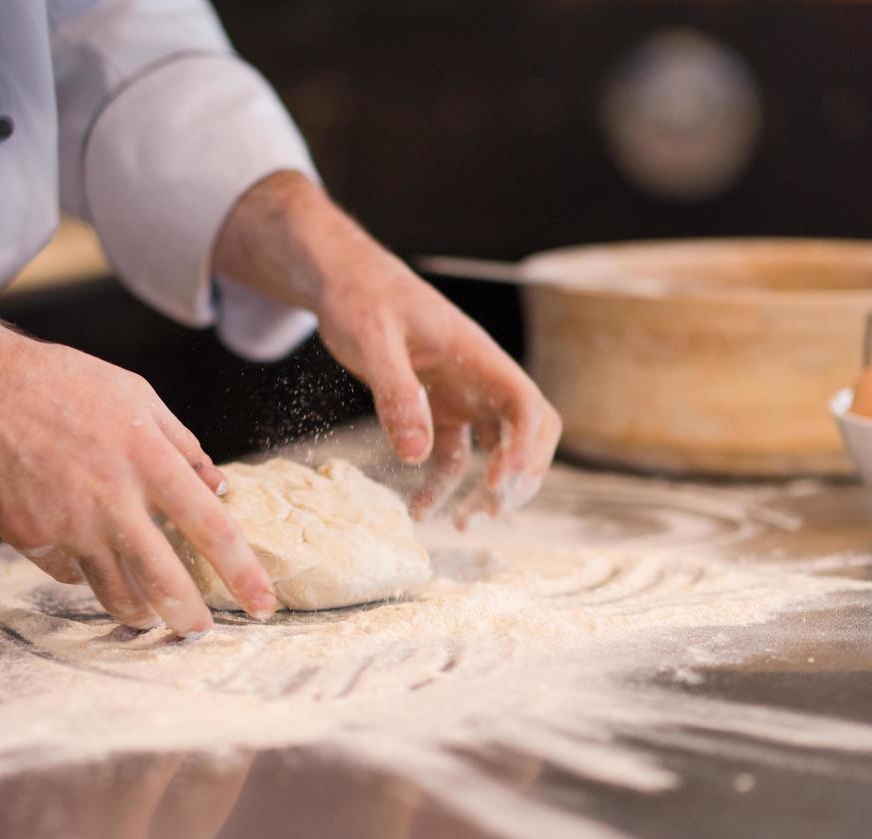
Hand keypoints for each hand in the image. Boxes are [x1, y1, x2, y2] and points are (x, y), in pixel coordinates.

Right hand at [0, 315, 277, 635]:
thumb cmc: (63, 383)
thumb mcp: (137, 397)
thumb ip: (183, 445)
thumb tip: (218, 488)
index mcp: (149, 461)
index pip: (212, 530)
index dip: (243, 574)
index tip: (264, 604)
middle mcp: (112, 501)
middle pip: (165, 582)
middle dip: (190, 619)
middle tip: (201, 633)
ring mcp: (69, 526)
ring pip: (115, 593)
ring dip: (138, 611)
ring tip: (149, 615)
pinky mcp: (31, 540)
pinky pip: (69, 574)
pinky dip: (84, 572)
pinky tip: (85, 556)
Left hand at [316, 245, 561, 524]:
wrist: (342, 280)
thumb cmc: (360, 298)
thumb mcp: (372, 341)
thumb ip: (395, 394)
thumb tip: (415, 455)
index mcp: (477, 356)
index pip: (525, 406)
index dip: (525, 449)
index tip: (500, 487)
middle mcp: (479, 377)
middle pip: (529, 431)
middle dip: (520, 475)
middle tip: (489, 511)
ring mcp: (462, 393)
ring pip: (494, 449)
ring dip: (484, 489)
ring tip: (460, 525)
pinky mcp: (437, 406)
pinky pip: (453, 452)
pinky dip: (441, 483)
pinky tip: (419, 508)